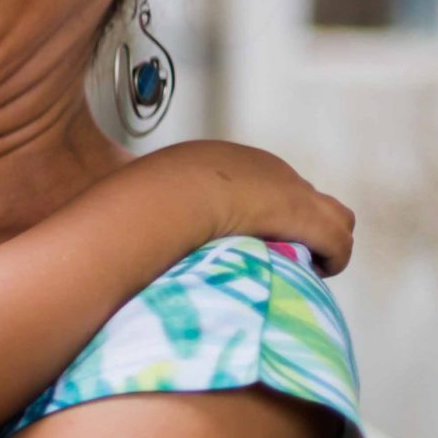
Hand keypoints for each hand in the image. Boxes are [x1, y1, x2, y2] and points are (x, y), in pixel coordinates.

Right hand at [135, 140, 354, 273]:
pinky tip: (316, 274)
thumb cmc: (140, 206)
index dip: (262, 219)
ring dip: (321, 244)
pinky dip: (331, 259)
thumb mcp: (137, 205)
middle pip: (301, 197)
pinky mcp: (305, 214)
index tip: (250, 245)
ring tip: (303, 271)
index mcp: (223, 163)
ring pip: (333, 217)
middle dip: (297, 228)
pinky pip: (337, 241)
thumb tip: (101, 230)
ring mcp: (288, 188)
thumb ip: (134, 213)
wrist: (165, 197)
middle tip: (281, 260)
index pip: (261, 187)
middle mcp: (262, 168)